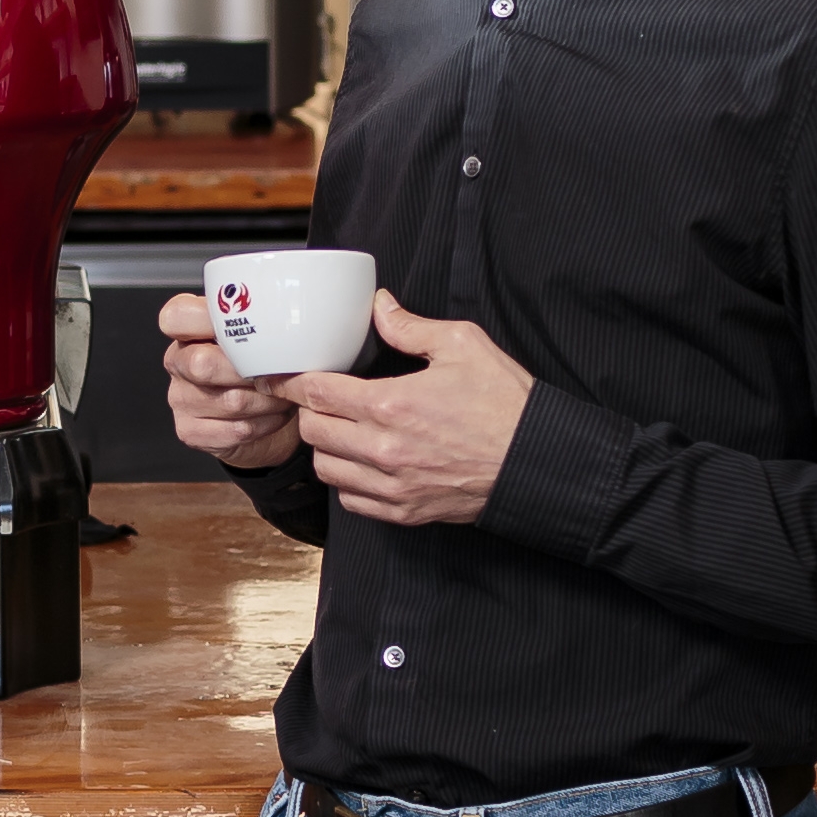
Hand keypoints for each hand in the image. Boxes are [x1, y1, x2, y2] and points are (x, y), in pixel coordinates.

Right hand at [154, 292, 301, 471]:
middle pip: (203, 363)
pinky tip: (276, 414)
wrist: (262, 411)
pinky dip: (267, 422)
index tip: (245, 324)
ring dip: (270, 399)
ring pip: (231, 401)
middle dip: (252, 369)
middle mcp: (176, 362)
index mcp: (184, 330)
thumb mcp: (256, 333)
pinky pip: (237, 429)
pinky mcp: (190, 431)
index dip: (207, 320)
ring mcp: (180, 399)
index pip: (175, 317)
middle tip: (280, 369)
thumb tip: (288, 318)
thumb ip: (259, 320)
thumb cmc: (259, 364)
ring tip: (287, 392)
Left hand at [287, 290, 533, 524]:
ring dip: (325, 448)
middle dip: (309, 410)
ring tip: (341, 430)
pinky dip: (347, 482)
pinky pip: (351, 502)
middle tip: (321, 398)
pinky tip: (361, 463)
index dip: (291, 381)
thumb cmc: (505, 404)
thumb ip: (410, 326)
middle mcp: (383, 449)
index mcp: (392, 404)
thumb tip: (378, 306)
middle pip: (312, 431)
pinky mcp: (404, 511)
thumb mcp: (463, 345)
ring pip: (326, 470)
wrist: (537, 462)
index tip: (279, 375)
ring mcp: (392, 485)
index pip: (317, 392)